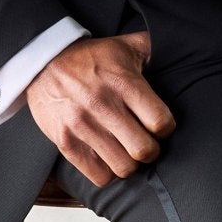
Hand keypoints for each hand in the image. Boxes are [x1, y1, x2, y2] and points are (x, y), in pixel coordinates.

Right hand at [26, 30, 176, 188]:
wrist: (42, 62)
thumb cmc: (90, 57)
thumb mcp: (124, 45)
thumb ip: (153, 48)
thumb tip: (180, 48)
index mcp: (123, 83)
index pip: (161, 122)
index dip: (166, 128)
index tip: (159, 125)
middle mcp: (103, 105)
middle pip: (144, 150)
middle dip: (151, 150)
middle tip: (145, 143)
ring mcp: (82, 126)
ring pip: (123, 168)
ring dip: (130, 163)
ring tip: (126, 151)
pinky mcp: (65, 141)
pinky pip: (98, 175)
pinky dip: (108, 172)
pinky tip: (108, 158)